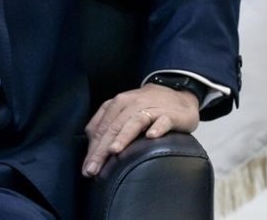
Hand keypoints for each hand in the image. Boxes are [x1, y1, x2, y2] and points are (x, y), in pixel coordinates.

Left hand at [82, 84, 199, 177]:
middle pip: (113, 127)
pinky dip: (157, 128)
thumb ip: (107, 125)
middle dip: (101, 149)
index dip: (92, 148)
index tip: (87, 168)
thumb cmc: (147, 108)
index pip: (101, 127)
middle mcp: (131, 103)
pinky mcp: (170, 114)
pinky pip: (163, 121)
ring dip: (123, 136)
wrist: (179, 97)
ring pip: (134, 122)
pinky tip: (151, 136)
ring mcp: (151, 108)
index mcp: (117, 104)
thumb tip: (91, 146)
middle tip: (93, 169)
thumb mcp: (124, 112)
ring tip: (114, 150)